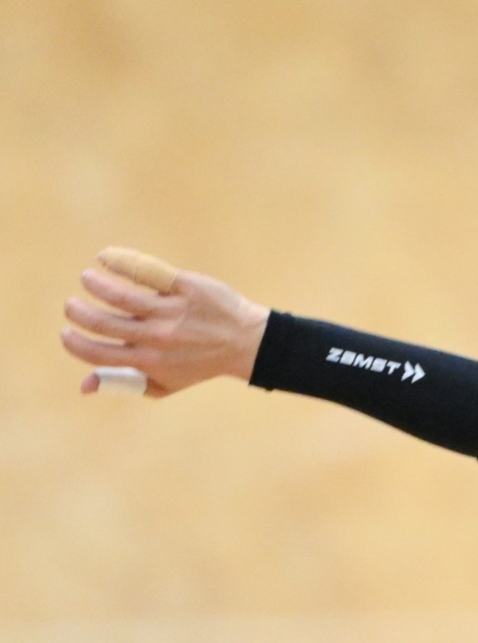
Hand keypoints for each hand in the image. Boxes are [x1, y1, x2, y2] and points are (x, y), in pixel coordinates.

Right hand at [59, 246, 268, 396]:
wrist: (246, 342)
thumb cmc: (199, 363)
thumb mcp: (165, 384)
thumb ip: (124, 383)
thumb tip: (83, 385)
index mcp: (150, 362)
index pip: (98, 354)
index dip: (74, 343)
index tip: (67, 332)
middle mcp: (158, 337)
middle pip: (103, 323)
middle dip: (78, 312)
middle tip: (73, 305)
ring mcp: (173, 311)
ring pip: (122, 295)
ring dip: (96, 285)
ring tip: (88, 278)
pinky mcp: (187, 287)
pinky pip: (148, 271)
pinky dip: (121, 261)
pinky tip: (106, 257)